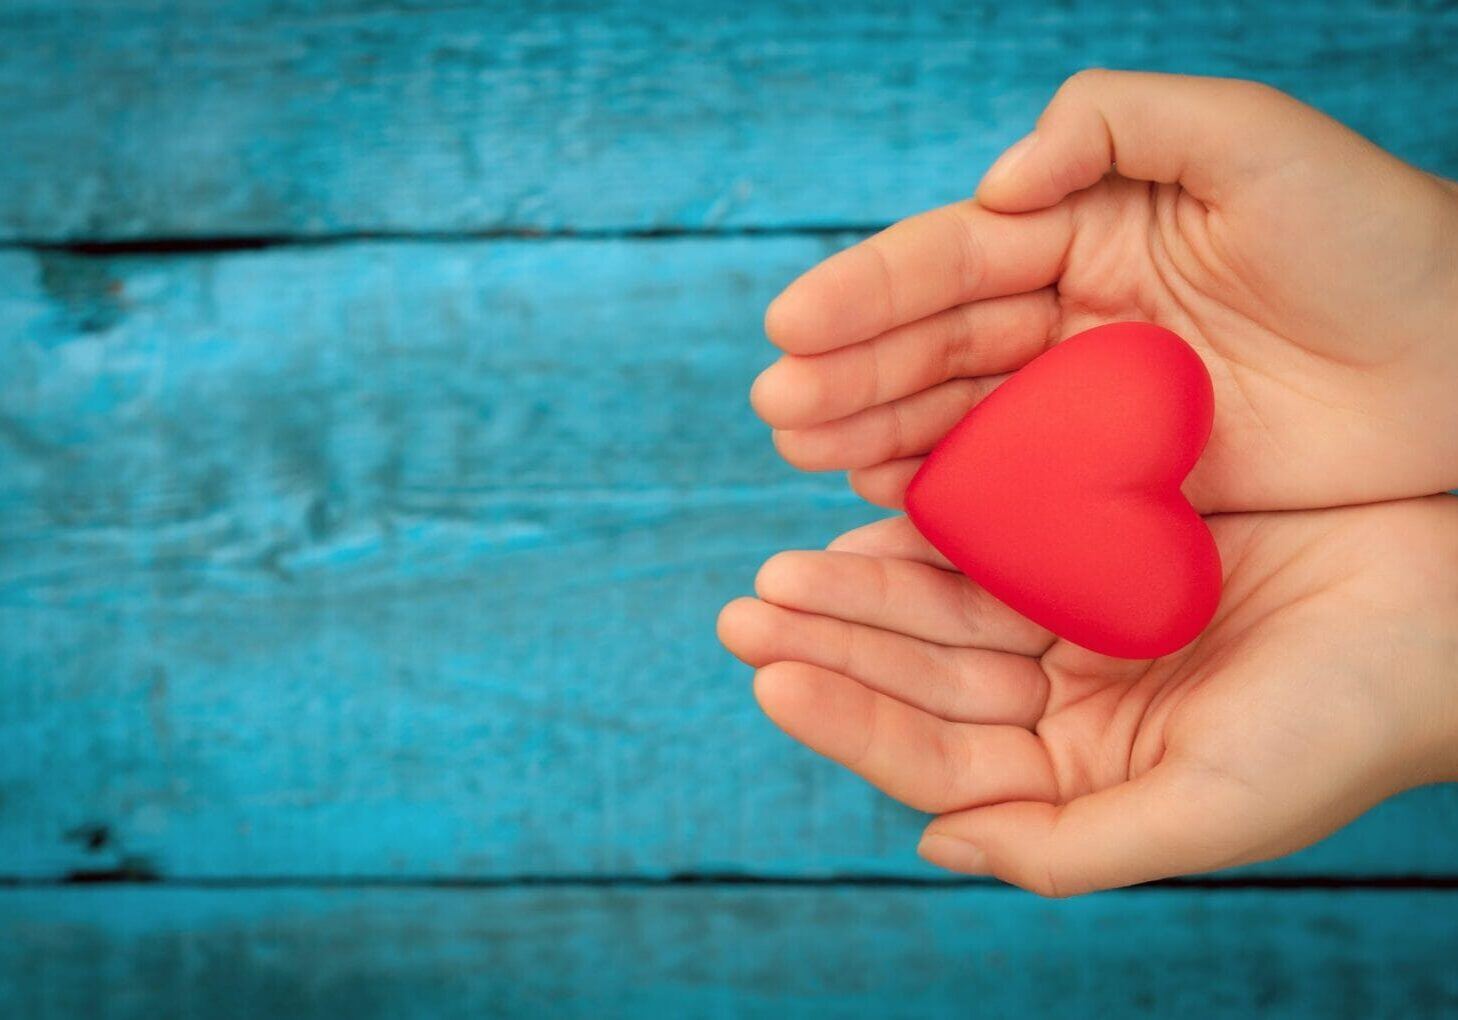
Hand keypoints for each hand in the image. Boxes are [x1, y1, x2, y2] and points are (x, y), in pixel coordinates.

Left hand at [718, 495, 1457, 894]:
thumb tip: (932, 844)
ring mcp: (1078, 619)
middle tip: (748, 607)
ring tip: (781, 567)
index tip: (772, 676)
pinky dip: (929, 524)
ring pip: (939, 607)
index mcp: (1080, 775)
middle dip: (834, 645)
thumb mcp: (1215, 807)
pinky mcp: (1101, 541)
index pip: (935, 760)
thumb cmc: (1352, 718)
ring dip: (861, 587)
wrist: (1457, 606)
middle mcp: (1066, 702)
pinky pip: (993, 532)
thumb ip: (1070, 846)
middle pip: (920, 679)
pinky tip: (869, 508)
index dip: (851, 720)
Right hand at [752, 70, 1457, 511]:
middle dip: (851, 372)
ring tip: (808, 454)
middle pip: (937, 342)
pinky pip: (1013, 485)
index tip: (791, 327)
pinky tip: (882, 497)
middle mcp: (1073, 310)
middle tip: (778, 412)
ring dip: (875, 431)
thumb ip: (1118, 122)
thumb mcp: (1254, 140)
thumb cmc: (1377, 238)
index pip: (956, 256)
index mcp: (1088, 224)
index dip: (870, 290)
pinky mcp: (1119, 477)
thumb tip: (996, 185)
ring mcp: (1089, 399)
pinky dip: (944, 491)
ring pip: (958, 414)